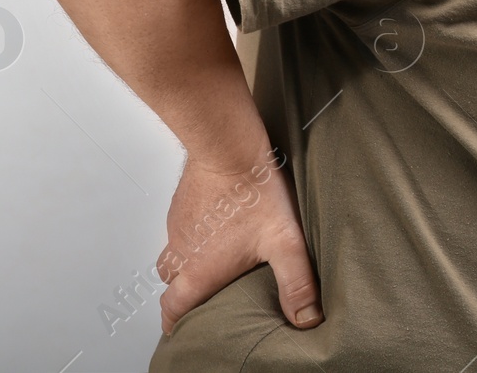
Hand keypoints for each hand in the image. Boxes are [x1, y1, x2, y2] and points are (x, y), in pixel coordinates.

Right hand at [155, 150, 321, 334]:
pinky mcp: (182, 202)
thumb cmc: (253, 192)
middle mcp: (181, 250)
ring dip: (186, 262)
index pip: (173, 308)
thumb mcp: (284, 242)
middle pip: (170, 283)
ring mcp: (178, 224)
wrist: (229, 147)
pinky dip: (191, 234)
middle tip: (198, 296)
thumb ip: (297, 283)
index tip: (179, 329)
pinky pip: (180, 227)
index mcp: (199, 270)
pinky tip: (217, 225)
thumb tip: (306, 318)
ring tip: (210, 261)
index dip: (174, 322)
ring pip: (172, 253)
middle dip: (180, 294)